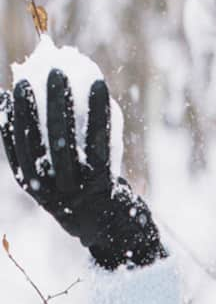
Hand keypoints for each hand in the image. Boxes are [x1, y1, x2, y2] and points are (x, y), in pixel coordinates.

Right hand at [0, 69, 165, 270]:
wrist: (116, 230)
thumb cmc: (86, 195)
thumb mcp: (61, 180)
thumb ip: (48, 156)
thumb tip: (42, 110)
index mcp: (35, 189)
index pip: (16, 151)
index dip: (8, 122)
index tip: (7, 94)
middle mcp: (49, 190)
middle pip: (36, 140)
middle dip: (30, 104)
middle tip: (30, 75)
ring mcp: (75, 187)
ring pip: (64, 137)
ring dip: (60, 101)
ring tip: (59, 73)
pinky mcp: (103, 181)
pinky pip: (99, 139)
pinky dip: (97, 110)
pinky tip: (98, 84)